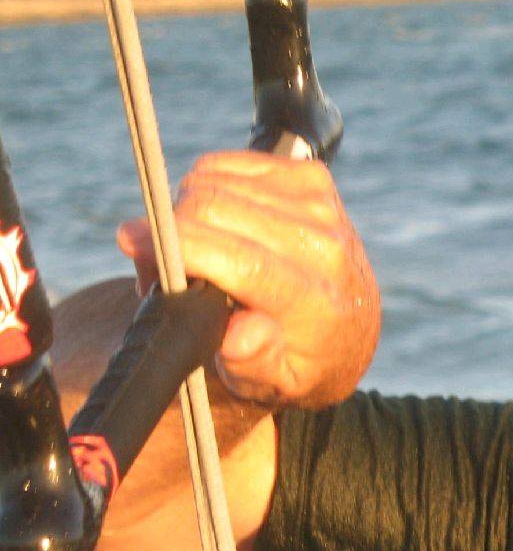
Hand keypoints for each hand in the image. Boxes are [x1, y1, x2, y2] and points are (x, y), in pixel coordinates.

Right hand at [117, 151, 378, 407]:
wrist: (344, 335)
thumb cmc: (293, 364)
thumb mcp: (270, 386)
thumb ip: (254, 364)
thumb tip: (241, 334)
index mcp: (318, 302)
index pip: (239, 260)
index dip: (176, 244)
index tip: (131, 241)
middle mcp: (327, 248)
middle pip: (215, 208)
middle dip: (169, 230)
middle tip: (161, 269)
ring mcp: (322, 207)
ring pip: (213, 181)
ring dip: (184, 212)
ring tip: (194, 254)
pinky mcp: (311, 177)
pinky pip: (224, 165)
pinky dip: (205, 189)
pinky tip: (216, 226)